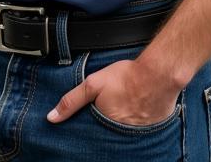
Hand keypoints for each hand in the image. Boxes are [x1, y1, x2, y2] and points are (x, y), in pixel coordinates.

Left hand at [47, 59, 179, 126]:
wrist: (158, 76)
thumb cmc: (126, 78)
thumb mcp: (92, 84)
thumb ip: (71, 101)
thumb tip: (51, 118)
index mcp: (104, 125)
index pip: (90, 133)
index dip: (87, 124)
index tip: (89, 116)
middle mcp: (120, 134)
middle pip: (106, 132)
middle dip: (103, 124)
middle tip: (108, 107)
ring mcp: (136, 133)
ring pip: (121, 132)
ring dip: (118, 123)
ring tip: (121, 107)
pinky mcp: (150, 130)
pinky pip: (137, 130)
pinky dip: (133, 122)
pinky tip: (134, 109)